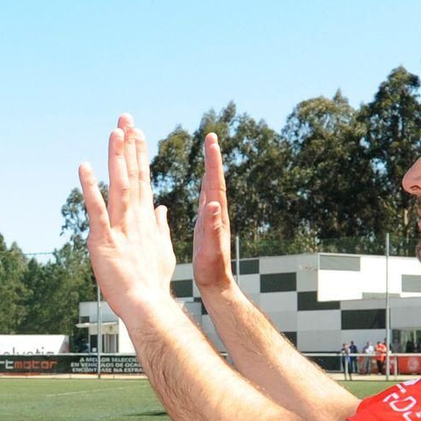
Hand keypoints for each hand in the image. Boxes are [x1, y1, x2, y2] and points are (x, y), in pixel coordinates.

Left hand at [79, 115, 178, 322]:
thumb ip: (161, 226)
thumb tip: (163, 208)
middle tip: (125, 118)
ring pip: (119, 186)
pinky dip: (89, 187)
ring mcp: (120, 227)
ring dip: (117, 158)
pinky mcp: (104, 240)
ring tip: (115, 131)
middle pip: (133, 175)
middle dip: (129, 146)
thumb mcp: (162, 250)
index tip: (138, 132)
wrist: (147, 304)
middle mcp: (135, 218)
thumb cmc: (152, 282)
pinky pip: (96, 209)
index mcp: (146, 220)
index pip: (143, 180)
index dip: (140, 155)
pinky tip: (84, 166)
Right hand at [191, 132, 234, 295]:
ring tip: (208, 152)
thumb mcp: (210, 248)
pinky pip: (206, 199)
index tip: (212, 141)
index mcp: (216, 216)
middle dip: (213, 158)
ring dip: (209, 169)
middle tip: (211, 137)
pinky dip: (205, 186)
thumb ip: (212, 227)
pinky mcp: (208, 225)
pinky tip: (203, 184)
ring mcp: (213, 218)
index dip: (213, 162)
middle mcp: (217, 213)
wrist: (216, 283)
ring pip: (211, 188)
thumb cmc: (212, 269)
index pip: (215, 183)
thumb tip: (213, 205)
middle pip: (215, 180)